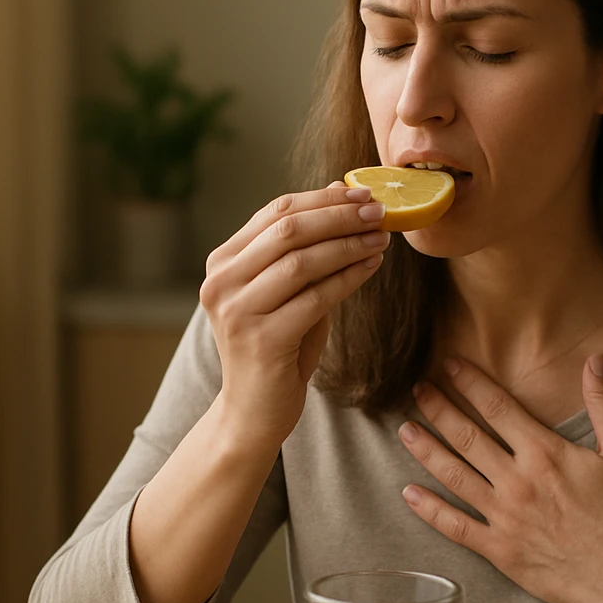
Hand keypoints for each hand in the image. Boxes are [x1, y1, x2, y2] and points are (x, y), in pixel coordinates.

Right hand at [200, 183, 388, 447]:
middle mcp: (221, 283)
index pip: (274, 212)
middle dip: (340, 216)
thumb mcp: (288, 290)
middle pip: (288, 230)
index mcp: (222, 263)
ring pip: (301, 261)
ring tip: (381, 240)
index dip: (322, 199)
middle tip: (379, 212)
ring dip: (348, 245)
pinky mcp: (262, 340)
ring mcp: (237, 311)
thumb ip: (307, 247)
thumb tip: (341, 189)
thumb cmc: (277, 347)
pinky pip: (316, 298)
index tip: (363, 193)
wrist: (254, 413)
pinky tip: (372, 268)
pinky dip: (349, 278)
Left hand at [399, 354, 602, 602]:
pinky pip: (455, 526)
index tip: (449, 364)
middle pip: (466, 436)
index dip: (470, 382)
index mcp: (545, 453)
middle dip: (438, 408)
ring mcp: (504, 517)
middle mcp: (517, 481)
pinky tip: (408, 493)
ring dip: (425, 450)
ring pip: (453, 476)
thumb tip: (597, 359)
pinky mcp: (499, 550)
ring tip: (404, 429)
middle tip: (417, 388)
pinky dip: (429, 509)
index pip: (497, 407)